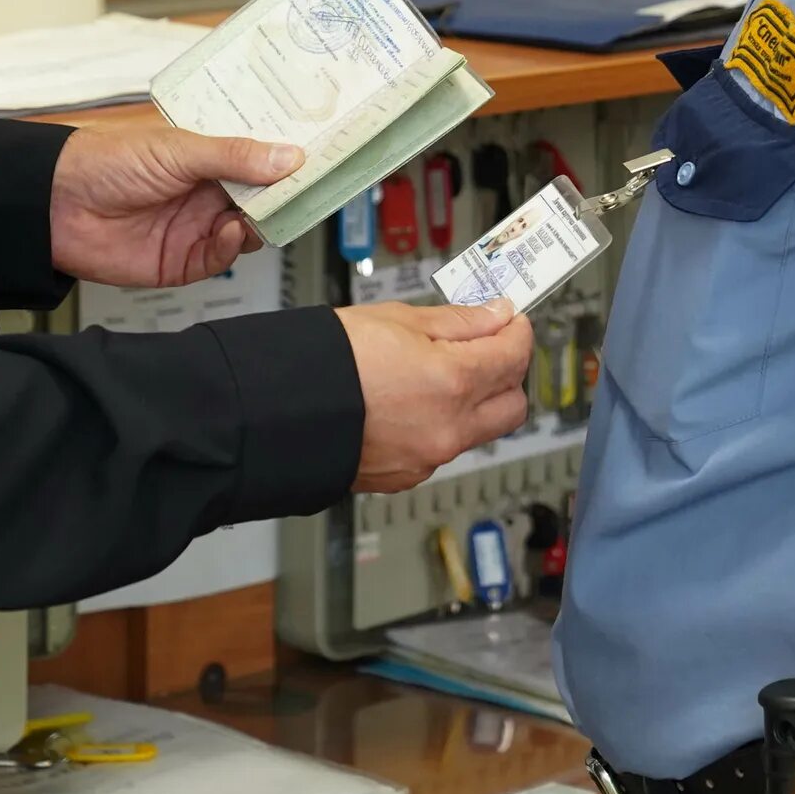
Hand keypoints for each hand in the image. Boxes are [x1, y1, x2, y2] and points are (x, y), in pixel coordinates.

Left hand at [47, 125, 299, 288]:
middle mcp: (207, 190)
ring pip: (250, 230)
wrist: (55, 206)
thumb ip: (234, 156)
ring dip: (262, 222)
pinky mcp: (183, 261)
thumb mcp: (178, 149)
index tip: (321, 155)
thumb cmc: (107, 161)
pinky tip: (231, 232)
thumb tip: (289, 156)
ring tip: (268, 210)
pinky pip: (222, 259)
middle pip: (262, 197)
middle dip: (285, 194)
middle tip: (312, 188)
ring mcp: (196, 226)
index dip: (287, 157)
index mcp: (207, 155)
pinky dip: (233, 248)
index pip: (259, 157)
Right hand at [335, 300, 533, 490]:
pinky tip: (407, 403)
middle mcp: (449, 428)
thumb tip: (495, 317)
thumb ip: (457, 321)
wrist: (278, 412)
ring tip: (436, 374)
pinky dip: (438, 425)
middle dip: (508, 374)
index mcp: (453, 382)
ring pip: (479, 431)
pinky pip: (442, 449)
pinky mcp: (406, 476)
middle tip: (486, 348)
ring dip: (474, 403)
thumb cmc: (328, 361)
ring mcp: (429, 458)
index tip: (508, 320)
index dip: (516, 331)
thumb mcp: (398, 319)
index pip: (514, 356)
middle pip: (513, 405)